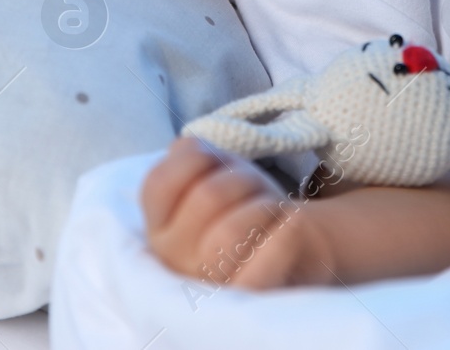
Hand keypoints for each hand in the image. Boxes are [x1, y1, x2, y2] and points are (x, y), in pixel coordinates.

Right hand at [141, 136, 328, 288]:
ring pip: (230, 233)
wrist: (291, 255)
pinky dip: (281, 239)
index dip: (194, 159)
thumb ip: (188, 157)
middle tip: (257, 187)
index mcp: (159, 229)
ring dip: (264, 205)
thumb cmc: (242, 209)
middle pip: (206, 198)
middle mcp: (176, 261)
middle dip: (240, 179)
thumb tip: (184, 149)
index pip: (158, 184)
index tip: (217, 162)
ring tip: (274, 208)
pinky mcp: (250, 300)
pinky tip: (291, 223)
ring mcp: (211, 286)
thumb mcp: (212, 175)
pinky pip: (261, 271)